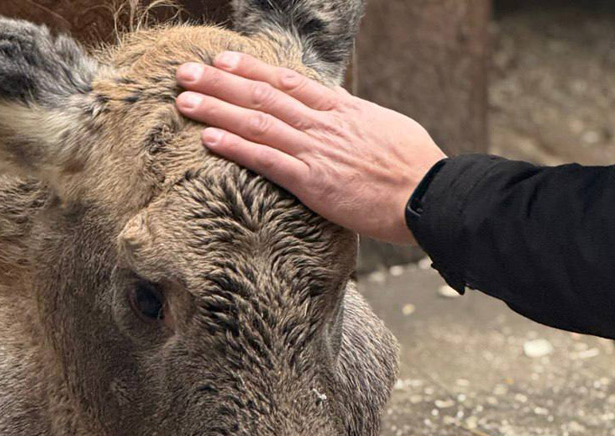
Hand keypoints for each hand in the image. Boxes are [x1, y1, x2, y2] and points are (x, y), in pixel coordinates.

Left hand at [175, 52, 445, 244]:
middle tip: (185, 72)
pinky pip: (266, 160)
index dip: (252, 70)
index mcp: (343, 111)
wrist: (430, 195)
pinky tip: (207, 138)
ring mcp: (317, 151)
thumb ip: (358, 121)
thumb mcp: (387, 131)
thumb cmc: (417, 169)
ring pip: (257, 121)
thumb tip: (345, 111)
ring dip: (216, 108)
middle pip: (263, 95)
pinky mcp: (313, 182)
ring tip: (184, 99)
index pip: (289, 82)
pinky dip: (235, 146)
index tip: (224, 60)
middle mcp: (324, 124)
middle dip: (220, 82)